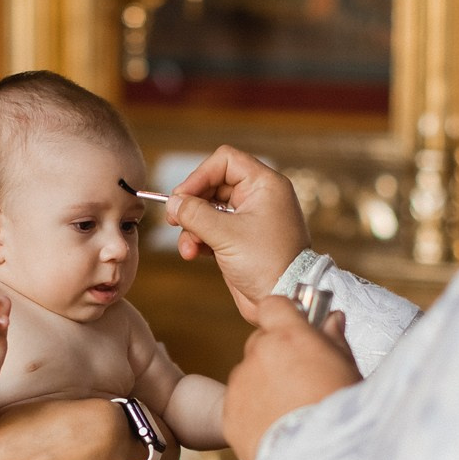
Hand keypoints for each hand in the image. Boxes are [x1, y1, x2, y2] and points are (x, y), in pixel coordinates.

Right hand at [168, 146, 311, 322]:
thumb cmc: (267, 263)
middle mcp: (258, 197)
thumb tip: (173, 203)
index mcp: (264, 185)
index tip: (181, 196)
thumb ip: (195, 214)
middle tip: (174, 220)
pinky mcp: (240, 240)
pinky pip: (213, 230)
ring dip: (192, 228)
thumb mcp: (226, 235)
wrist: (285, 297)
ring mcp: (249, 219)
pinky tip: (193, 254)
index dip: (199, 176)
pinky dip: (200, 240)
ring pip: (209, 210)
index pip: (225, 162)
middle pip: (213, 186)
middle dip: (192, 205)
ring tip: (188, 249)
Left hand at [224, 296, 358, 459]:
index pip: (274, 305)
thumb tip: (332, 318)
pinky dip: (252, 410)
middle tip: (299, 378)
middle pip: (260, 342)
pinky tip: (276, 426)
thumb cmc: (340, 410)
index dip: (284, 314)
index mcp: (288, 335)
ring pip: (249, 374)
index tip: (296, 327)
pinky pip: (239, 403)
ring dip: (264, 384)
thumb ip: (334, 338)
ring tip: (289, 410)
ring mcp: (240, 383)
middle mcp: (257, 353)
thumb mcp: (346, 368)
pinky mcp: (228, 413)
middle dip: (275, 354)